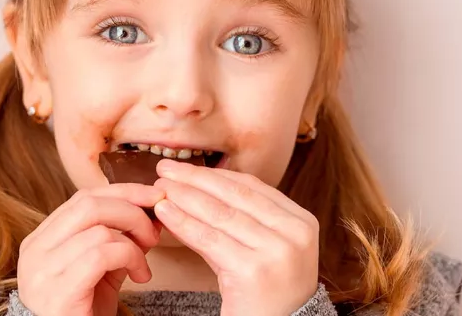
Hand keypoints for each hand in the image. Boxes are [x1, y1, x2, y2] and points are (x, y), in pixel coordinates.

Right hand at [17, 184, 164, 315]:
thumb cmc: (87, 310)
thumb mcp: (103, 267)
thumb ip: (119, 237)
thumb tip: (152, 207)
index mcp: (41, 239)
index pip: (83, 198)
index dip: (123, 192)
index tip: (154, 196)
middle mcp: (35, 251)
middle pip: (89, 204)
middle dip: (131, 210)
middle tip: (154, 231)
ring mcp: (42, 271)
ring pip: (99, 229)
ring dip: (134, 242)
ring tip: (144, 262)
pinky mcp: (58, 292)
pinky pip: (101, 255)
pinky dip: (129, 257)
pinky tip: (140, 275)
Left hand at [153, 159, 318, 315]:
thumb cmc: (266, 293)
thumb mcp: (263, 248)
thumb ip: (241, 218)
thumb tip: (196, 186)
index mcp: (302, 221)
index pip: (252, 187)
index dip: (215, 175)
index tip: (186, 168)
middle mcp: (295, 233)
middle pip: (235, 196)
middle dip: (195, 180)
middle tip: (165, 170)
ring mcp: (277, 251)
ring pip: (220, 215)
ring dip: (185, 198)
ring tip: (160, 189)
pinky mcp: (254, 271)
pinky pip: (210, 240)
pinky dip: (183, 223)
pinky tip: (165, 214)